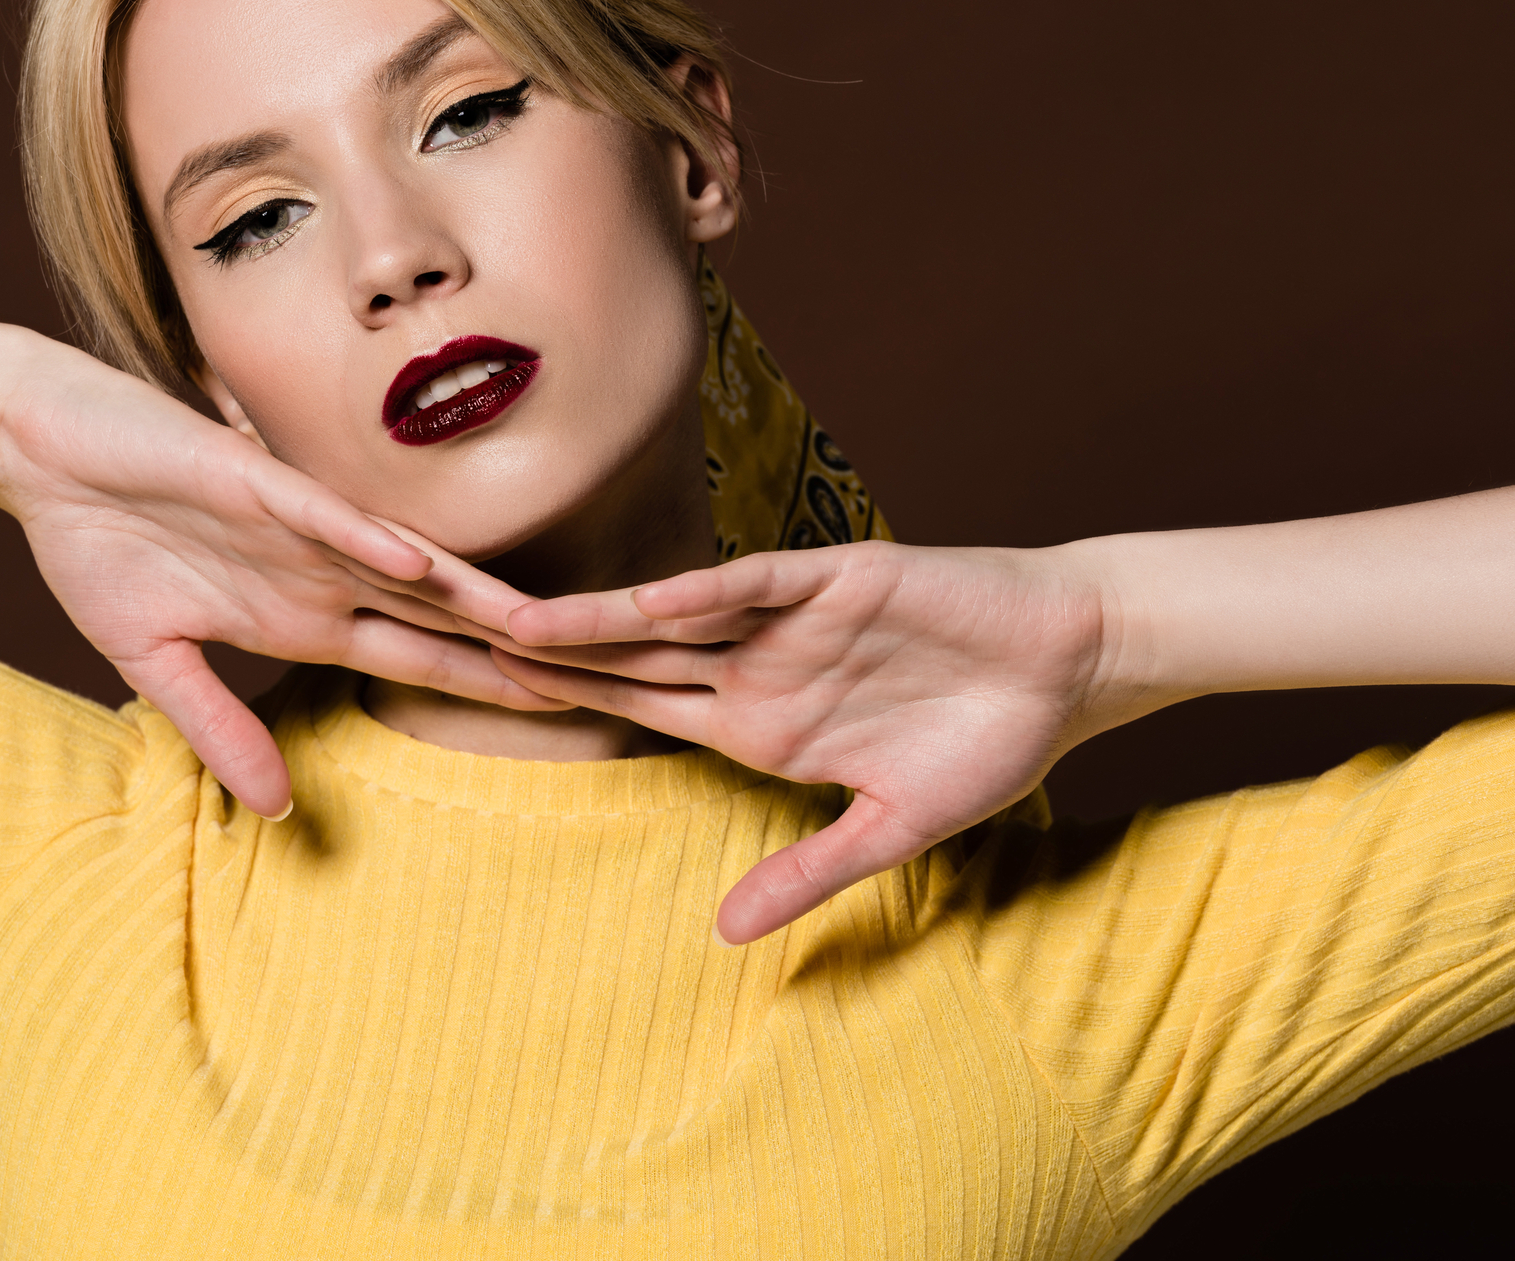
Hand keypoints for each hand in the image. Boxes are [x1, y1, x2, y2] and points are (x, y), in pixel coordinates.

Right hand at [0, 343, 560, 815]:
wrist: (43, 452)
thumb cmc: (103, 545)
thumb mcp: (157, 663)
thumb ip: (223, 728)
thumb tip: (274, 809)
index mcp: (311, 615)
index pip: (425, 659)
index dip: (492, 687)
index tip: (567, 716)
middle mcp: (326, 572)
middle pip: (444, 617)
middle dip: (517, 649)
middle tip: (601, 680)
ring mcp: (297, 527)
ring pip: (407, 563)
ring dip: (472, 596)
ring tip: (545, 629)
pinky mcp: (251, 482)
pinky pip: (321, 512)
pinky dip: (366, 538)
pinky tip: (418, 564)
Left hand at [487, 542, 1126, 942]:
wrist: (1066, 667)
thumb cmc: (983, 745)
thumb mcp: (889, 829)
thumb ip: (808, 872)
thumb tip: (727, 934)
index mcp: (758, 724)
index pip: (640, 711)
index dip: (566, 706)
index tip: (484, 701)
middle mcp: (760, 666)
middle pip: (631, 661)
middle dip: (548, 658)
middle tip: (449, 650)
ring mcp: (795, 623)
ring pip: (679, 617)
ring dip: (602, 623)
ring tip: (514, 626)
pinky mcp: (844, 581)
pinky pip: (763, 584)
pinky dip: (710, 592)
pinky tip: (649, 604)